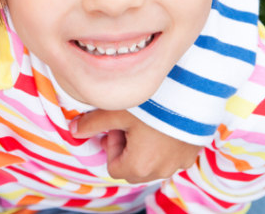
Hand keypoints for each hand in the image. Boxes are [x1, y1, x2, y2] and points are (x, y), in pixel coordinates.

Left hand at [71, 109, 200, 183]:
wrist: (192, 93)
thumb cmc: (152, 103)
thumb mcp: (116, 111)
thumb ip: (92, 124)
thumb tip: (72, 131)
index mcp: (140, 166)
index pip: (114, 168)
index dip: (112, 147)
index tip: (118, 126)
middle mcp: (161, 171)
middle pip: (133, 170)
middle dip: (127, 150)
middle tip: (129, 125)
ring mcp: (178, 164)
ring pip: (151, 165)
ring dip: (144, 149)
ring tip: (146, 123)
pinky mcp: (191, 155)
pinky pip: (170, 159)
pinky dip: (162, 148)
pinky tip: (162, 125)